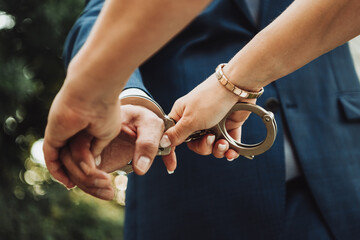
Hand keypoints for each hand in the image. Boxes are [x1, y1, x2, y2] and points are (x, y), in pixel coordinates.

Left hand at [43, 80, 121, 187]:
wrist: (96, 94)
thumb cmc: (105, 111)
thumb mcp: (106, 135)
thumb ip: (97, 149)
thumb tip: (92, 165)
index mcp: (84, 132)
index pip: (82, 156)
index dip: (90, 171)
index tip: (102, 184)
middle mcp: (71, 133)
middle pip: (73, 162)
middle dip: (87, 179)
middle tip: (105, 189)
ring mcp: (62, 134)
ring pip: (66, 162)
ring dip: (80, 176)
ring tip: (102, 182)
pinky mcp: (53, 135)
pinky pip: (53, 158)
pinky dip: (60, 171)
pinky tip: (69, 183)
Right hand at [59, 105, 175, 199]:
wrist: (141, 123)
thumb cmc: (145, 120)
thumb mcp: (151, 126)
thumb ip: (147, 144)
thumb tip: (139, 169)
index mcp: (96, 122)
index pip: (77, 143)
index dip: (83, 162)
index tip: (103, 176)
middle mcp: (85, 134)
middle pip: (68, 159)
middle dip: (84, 177)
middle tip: (108, 184)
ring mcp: (86, 147)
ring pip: (72, 169)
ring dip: (87, 185)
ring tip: (110, 193)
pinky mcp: (90, 158)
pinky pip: (81, 174)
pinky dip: (90, 186)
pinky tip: (107, 193)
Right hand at [165, 74, 255, 158]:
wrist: (237, 87)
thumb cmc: (210, 99)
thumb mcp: (190, 119)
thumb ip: (177, 134)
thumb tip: (161, 143)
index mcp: (181, 116)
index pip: (171, 137)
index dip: (171, 152)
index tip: (172, 167)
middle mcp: (196, 121)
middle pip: (194, 145)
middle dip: (203, 147)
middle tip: (210, 138)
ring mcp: (212, 124)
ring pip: (211, 147)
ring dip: (217, 149)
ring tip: (223, 143)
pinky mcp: (228, 126)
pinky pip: (227, 145)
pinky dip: (230, 150)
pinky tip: (232, 152)